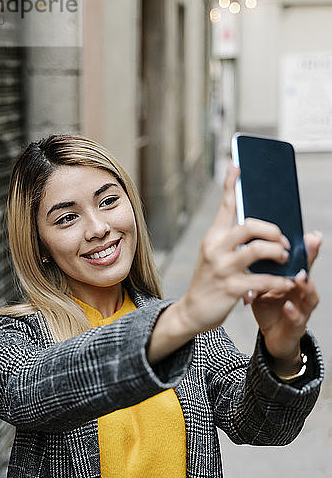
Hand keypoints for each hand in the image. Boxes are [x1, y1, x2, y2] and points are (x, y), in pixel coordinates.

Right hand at [175, 164, 296, 335]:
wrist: (192, 311)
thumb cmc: (210, 281)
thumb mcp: (214, 256)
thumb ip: (232, 242)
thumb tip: (258, 228)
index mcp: (213, 238)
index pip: (224, 207)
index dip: (231, 185)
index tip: (237, 166)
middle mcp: (215, 249)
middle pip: (248, 226)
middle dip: (272, 230)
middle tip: (282, 242)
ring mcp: (222, 268)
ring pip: (257, 250)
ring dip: (278, 252)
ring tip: (285, 259)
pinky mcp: (231, 288)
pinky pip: (262, 280)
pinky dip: (279, 281)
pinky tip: (286, 282)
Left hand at [251, 232, 320, 362]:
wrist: (272, 335)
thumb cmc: (268, 306)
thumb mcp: (262, 283)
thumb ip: (259, 269)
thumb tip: (247, 246)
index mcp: (292, 278)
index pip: (301, 259)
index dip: (306, 246)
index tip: (308, 233)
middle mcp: (300, 291)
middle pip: (309, 272)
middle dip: (310, 259)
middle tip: (309, 245)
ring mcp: (302, 308)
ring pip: (309, 296)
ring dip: (306, 286)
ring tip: (300, 277)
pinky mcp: (296, 326)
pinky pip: (297, 319)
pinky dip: (293, 312)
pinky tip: (288, 306)